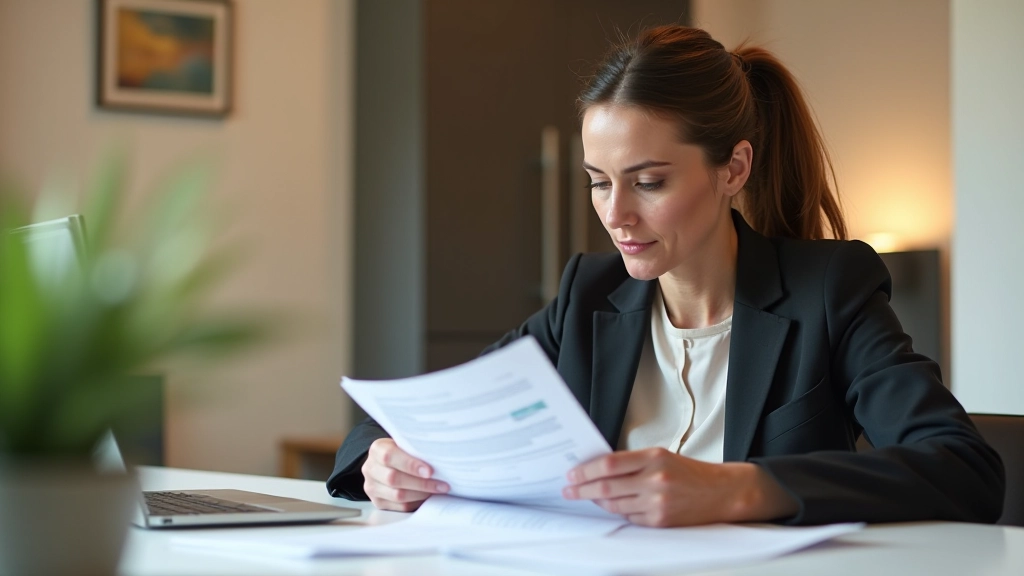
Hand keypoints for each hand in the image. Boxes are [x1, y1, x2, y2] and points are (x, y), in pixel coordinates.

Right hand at [362, 438, 449, 511]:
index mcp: (376, 449)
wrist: (387, 464)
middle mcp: (370, 468)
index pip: (390, 456)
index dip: (410, 464)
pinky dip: (417, 502)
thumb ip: (415, 449)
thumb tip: (439, 459)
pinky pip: (400, 506)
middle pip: (394, 479)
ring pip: (398, 495)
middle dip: (421, 483)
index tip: (430, 471)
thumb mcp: (405, 445)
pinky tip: (429, 496)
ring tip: (439, 490)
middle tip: (442, 484)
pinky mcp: (378, 502)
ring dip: (422, 494)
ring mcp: (372, 487)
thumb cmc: (402, 452)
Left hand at [562, 448, 797, 526]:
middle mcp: (655, 480)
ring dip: (598, 501)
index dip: (586, 471)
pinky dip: (619, 512)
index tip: (572, 474)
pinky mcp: (660, 521)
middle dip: (583, 489)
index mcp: (654, 458)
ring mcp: (657, 503)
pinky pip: (629, 518)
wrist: (721, 492)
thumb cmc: (690, 472)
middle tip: (569, 490)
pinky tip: (614, 506)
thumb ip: (632, 462)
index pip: (609, 464)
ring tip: (587, 497)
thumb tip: (599, 469)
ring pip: (615, 504)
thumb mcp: (661, 456)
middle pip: (607, 486)